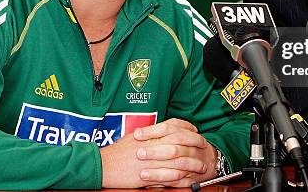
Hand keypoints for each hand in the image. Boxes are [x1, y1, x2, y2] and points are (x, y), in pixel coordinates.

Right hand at [100, 118, 216, 187]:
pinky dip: (182, 180)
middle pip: (180, 143)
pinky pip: (170, 179)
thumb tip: (162, 131)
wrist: (103, 165)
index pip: (173, 127)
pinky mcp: (149, 177)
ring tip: (201, 167)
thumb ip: (150, 134)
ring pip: (178, 162)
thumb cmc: (116, 151)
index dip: (187, 128)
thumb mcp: (133, 136)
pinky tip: (189, 180)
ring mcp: (152, 162)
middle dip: (194, 145)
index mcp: (149, 135)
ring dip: (192, 164)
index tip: (195, 131)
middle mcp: (152, 146)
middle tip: (204, 147)